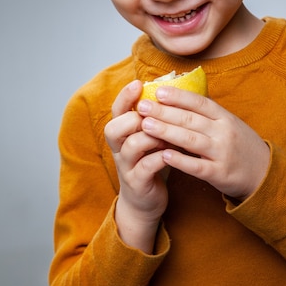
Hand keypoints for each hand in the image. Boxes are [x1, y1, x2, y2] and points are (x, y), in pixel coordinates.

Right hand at [104, 80, 168, 251]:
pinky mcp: (137, 183)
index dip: (124, 97)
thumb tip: (172, 90)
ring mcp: (126, 167)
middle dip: (133, 117)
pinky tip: (171, 153)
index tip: (138, 83)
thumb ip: (154, 119)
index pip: (116, 111)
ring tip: (167, 135)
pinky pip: (144, 167)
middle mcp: (119, 149)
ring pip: (131, 146)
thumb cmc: (151, 162)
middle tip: (151, 113)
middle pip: (114, 128)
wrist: (146, 201)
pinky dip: (159, 158)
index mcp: (122, 134)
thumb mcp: (150, 138)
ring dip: (150, 137)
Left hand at [137, 86, 269, 201]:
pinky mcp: (219, 173)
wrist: (264, 173)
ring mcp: (222, 153)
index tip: (158, 91)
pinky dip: (180, 160)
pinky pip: (197, 166)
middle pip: (190, 119)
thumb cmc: (239, 144)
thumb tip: (178, 97)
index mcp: (224, 117)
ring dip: (166, 131)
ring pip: (190, 140)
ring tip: (146, 125)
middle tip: (142, 106)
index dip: (178, 96)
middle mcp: (224, 132)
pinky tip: (163, 155)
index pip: (199, 102)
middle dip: (164, 111)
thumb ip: (206, 113)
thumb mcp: (228, 123)